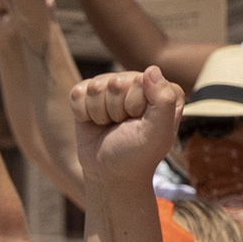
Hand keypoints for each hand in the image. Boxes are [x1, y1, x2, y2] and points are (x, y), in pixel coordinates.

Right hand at [71, 68, 182, 190]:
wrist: (110, 172)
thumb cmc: (138, 154)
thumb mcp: (157, 132)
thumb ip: (163, 101)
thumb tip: (151, 69)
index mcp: (164, 89)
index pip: (142, 81)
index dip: (136, 107)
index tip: (141, 125)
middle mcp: (140, 82)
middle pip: (116, 83)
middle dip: (116, 111)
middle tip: (124, 127)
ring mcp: (114, 86)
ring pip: (96, 87)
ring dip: (100, 114)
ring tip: (111, 126)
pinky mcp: (90, 93)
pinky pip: (78, 92)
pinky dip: (83, 113)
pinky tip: (95, 123)